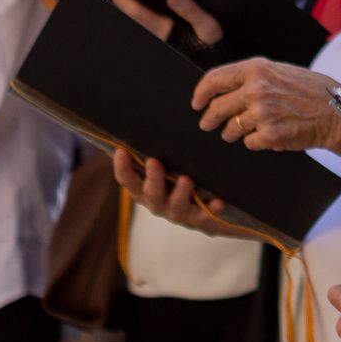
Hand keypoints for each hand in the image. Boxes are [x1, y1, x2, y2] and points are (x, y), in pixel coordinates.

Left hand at [105, 0, 224, 49]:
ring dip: (131, 2)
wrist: (223, 64)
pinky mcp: (170, 32)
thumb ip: (192, 12)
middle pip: (132, 14)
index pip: (135, 12)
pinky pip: (152, 16)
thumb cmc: (216, 47)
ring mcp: (163, 32)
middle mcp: (158, 31)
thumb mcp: (208, 28)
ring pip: (140, 16)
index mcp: (163, 30)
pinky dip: (145, 5)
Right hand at [110, 145, 232, 234]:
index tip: (121, 150)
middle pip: (150, 193)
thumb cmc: (176, 178)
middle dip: (152, 178)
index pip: (127, 180)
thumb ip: (150, 150)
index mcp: (143, 189)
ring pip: (175, 205)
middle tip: (154, 161)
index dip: (121, 167)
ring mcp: (177, 212)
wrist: (204, 211)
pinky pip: (204, 216)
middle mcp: (157, 202)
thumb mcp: (163, 165)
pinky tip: (218, 201)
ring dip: (180, 192)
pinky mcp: (198, 219)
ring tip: (186, 179)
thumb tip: (129, 122)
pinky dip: (210, 209)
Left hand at [190, 60, 340, 158]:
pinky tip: (267, 136)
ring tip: (243, 131)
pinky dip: (255, 142)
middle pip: (217, 108)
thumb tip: (224, 89)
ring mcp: (262, 114)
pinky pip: (249, 142)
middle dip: (208, 119)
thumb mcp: (280, 71)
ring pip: (230, 129)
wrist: (337, 112)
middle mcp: (255, 90)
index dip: (201, 93)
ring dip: (232, 133)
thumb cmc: (312, 91)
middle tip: (206, 124)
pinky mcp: (269, 135)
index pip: (214, 80)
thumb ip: (252, 77)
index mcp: (256, 69)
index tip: (196, 102)